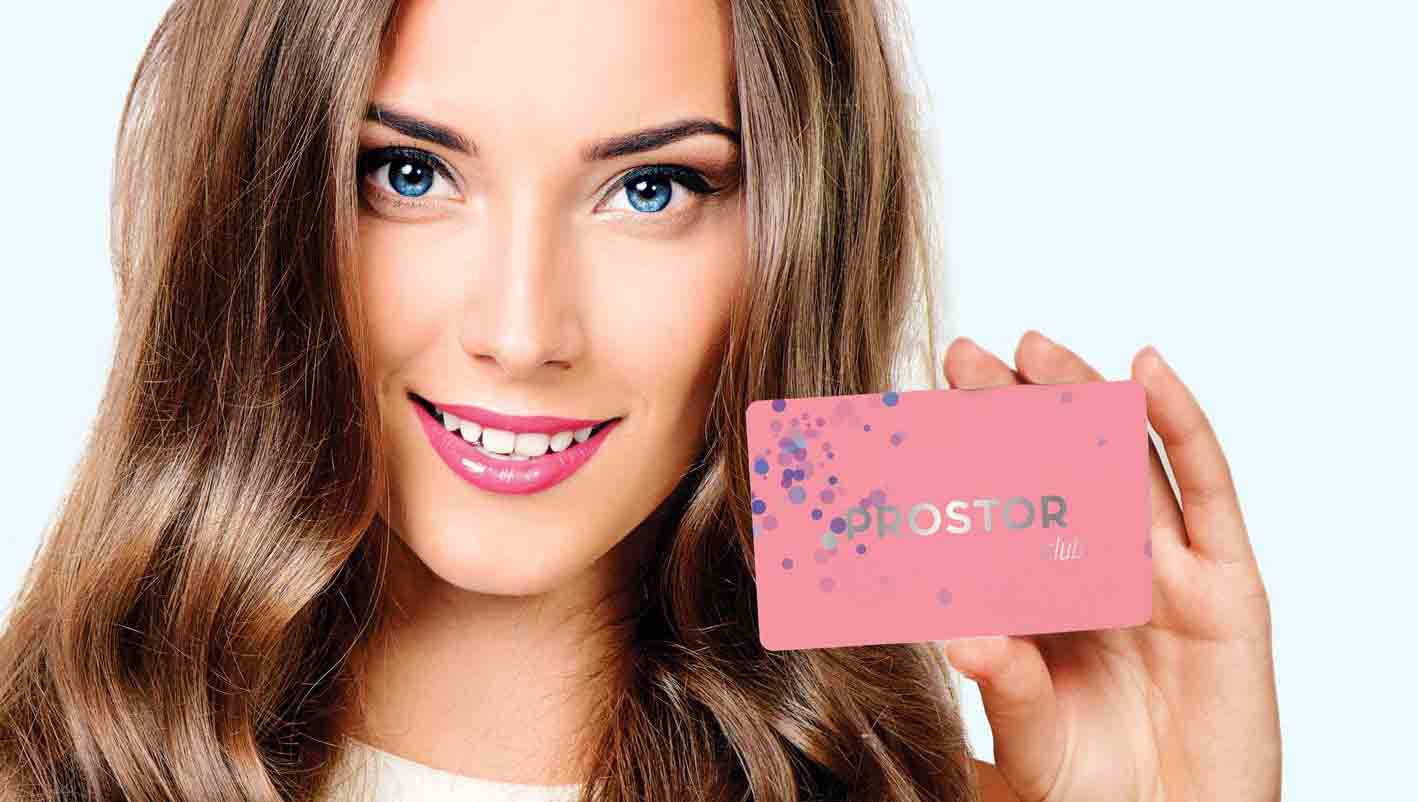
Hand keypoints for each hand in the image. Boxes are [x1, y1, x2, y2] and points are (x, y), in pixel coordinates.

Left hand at [943, 331, 1280, 801]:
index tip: (916, 409)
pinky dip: (1182, 425)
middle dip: (1011, 411)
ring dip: (1081, 399)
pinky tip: (1145, 371)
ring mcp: (1169, 573)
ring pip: (1123, 464)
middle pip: (1057, 472)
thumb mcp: (1033, 738)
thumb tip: (960, 637)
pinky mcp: (1231, 588)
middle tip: (963, 356)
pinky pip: (1210, 492)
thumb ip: (1006, 685)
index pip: (1003, 510)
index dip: (966, 460)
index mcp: (1044, 597)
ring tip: (1035, 346)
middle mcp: (1104, 572)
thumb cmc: (1093, 791)